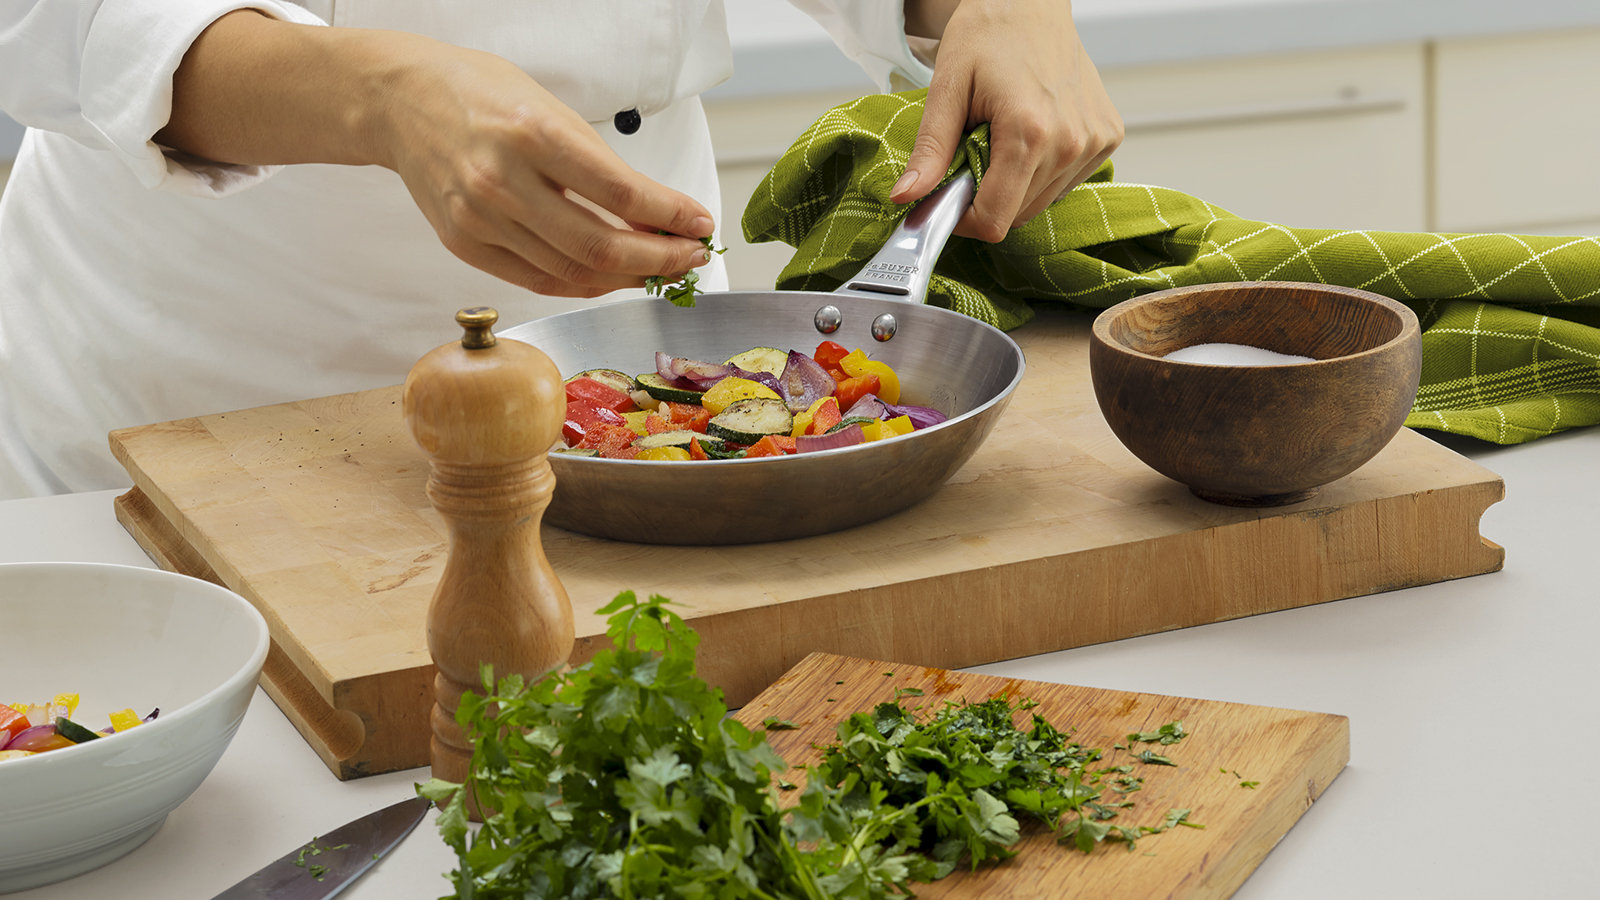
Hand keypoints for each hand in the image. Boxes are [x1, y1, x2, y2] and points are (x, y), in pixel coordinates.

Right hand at [374, 44, 715, 297]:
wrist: (401, 100)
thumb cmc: (480, 95)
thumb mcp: (551, 109)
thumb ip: (600, 164)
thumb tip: (656, 214)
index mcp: (533, 134)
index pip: (621, 193)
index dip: (671, 217)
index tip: (700, 224)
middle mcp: (503, 180)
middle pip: (599, 246)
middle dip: (659, 259)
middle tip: (690, 258)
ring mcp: (480, 218)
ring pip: (572, 272)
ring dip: (627, 277)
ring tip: (658, 268)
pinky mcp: (465, 244)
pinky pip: (538, 280)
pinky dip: (584, 284)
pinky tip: (612, 277)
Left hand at [893, 0, 1124, 242]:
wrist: (1030, 2)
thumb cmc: (988, 34)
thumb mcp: (947, 88)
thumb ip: (930, 149)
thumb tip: (906, 197)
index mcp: (1029, 132)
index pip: (995, 220)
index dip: (964, 220)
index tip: (950, 198)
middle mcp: (1070, 142)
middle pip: (1017, 215)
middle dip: (987, 197)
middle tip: (973, 154)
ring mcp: (1094, 141)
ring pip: (1041, 202)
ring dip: (1015, 185)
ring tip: (1002, 138)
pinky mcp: (1107, 137)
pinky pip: (1064, 183)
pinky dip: (1041, 171)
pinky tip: (1031, 134)